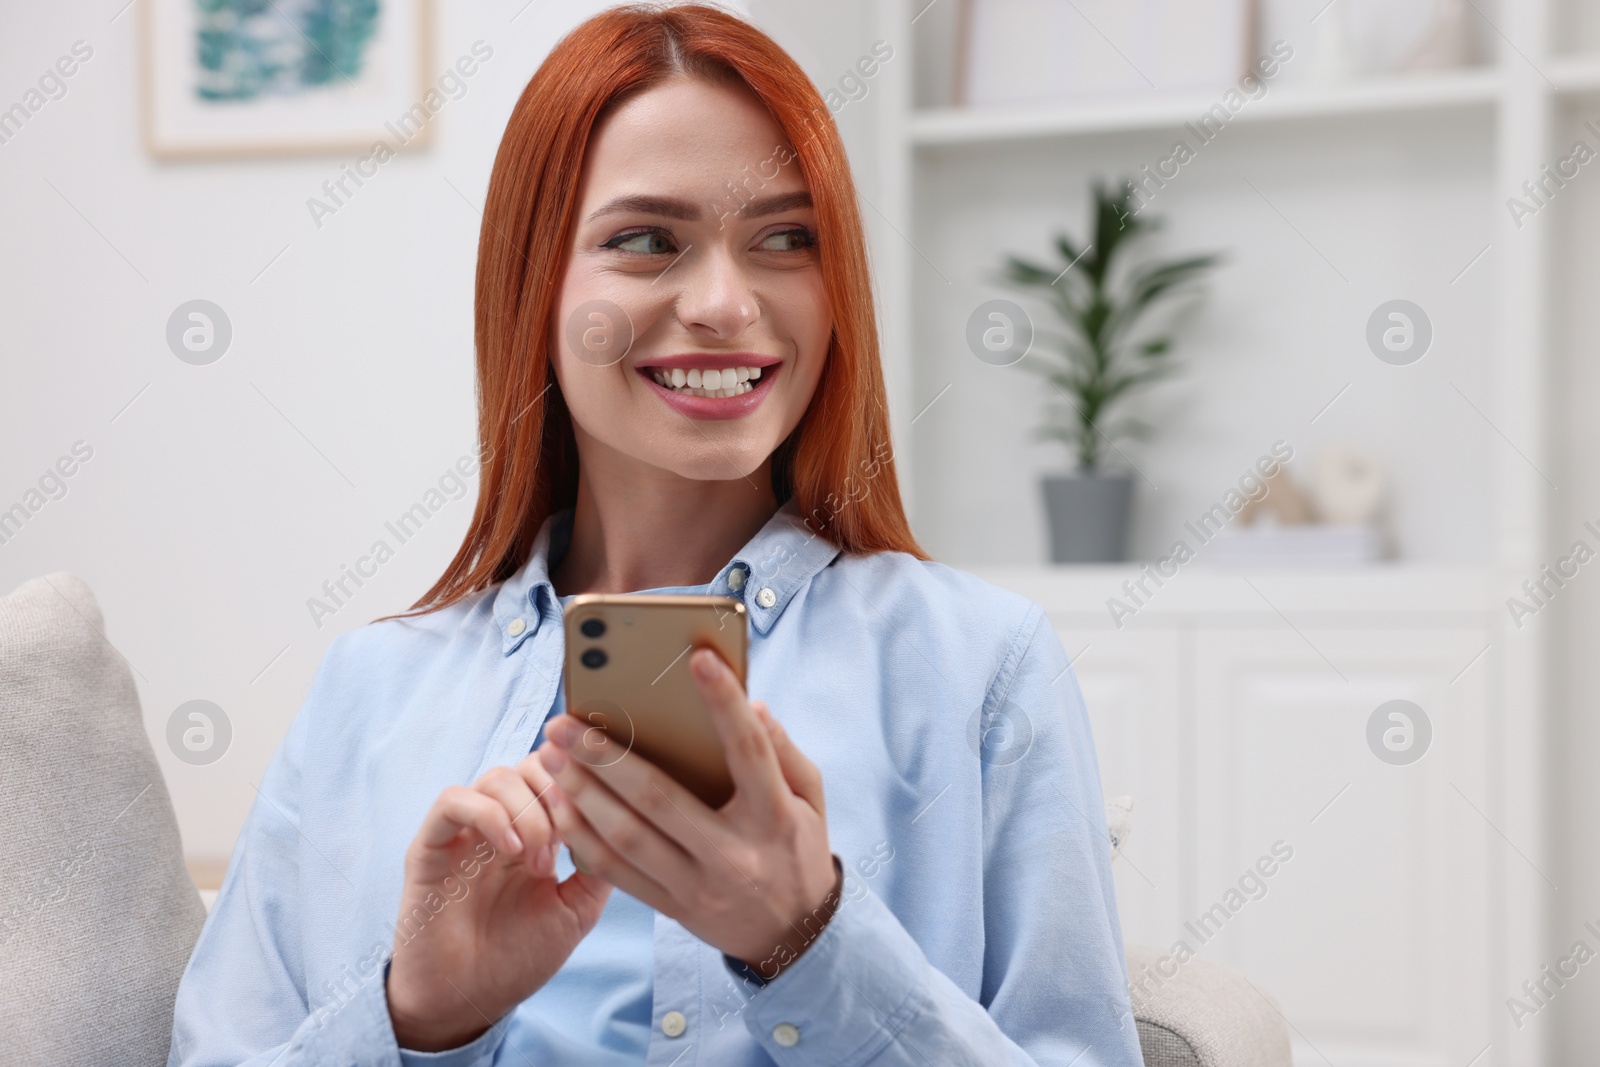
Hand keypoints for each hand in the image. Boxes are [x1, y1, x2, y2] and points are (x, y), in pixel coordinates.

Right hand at [386, 755, 611, 1050]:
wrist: (467, 1003)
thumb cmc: (518, 957)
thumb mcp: (576, 909)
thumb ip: (598, 863)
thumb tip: (626, 820)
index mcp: (534, 831)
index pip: (559, 772)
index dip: (583, 781)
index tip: (601, 811)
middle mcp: (499, 822)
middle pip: (532, 763)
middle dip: (559, 792)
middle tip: (569, 838)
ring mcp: (464, 830)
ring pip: (497, 776)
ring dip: (529, 812)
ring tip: (540, 862)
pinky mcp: (430, 845)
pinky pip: (453, 801)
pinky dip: (490, 815)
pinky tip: (511, 851)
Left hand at [536, 648, 838, 979]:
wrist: (792, 936)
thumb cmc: (797, 849)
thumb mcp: (810, 800)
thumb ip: (783, 751)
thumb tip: (751, 704)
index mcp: (774, 817)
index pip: (749, 751)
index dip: (724, 704)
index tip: (698, 659)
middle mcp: (734, 853)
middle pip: (661, 798)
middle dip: (607, 757)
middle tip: (566, 723)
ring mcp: (699, 885)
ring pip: (628, 838)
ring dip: (582, 795)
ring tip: (550, 757)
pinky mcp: (671, 906)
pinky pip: (617, 873)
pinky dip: (582, 838)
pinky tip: (558, 805)